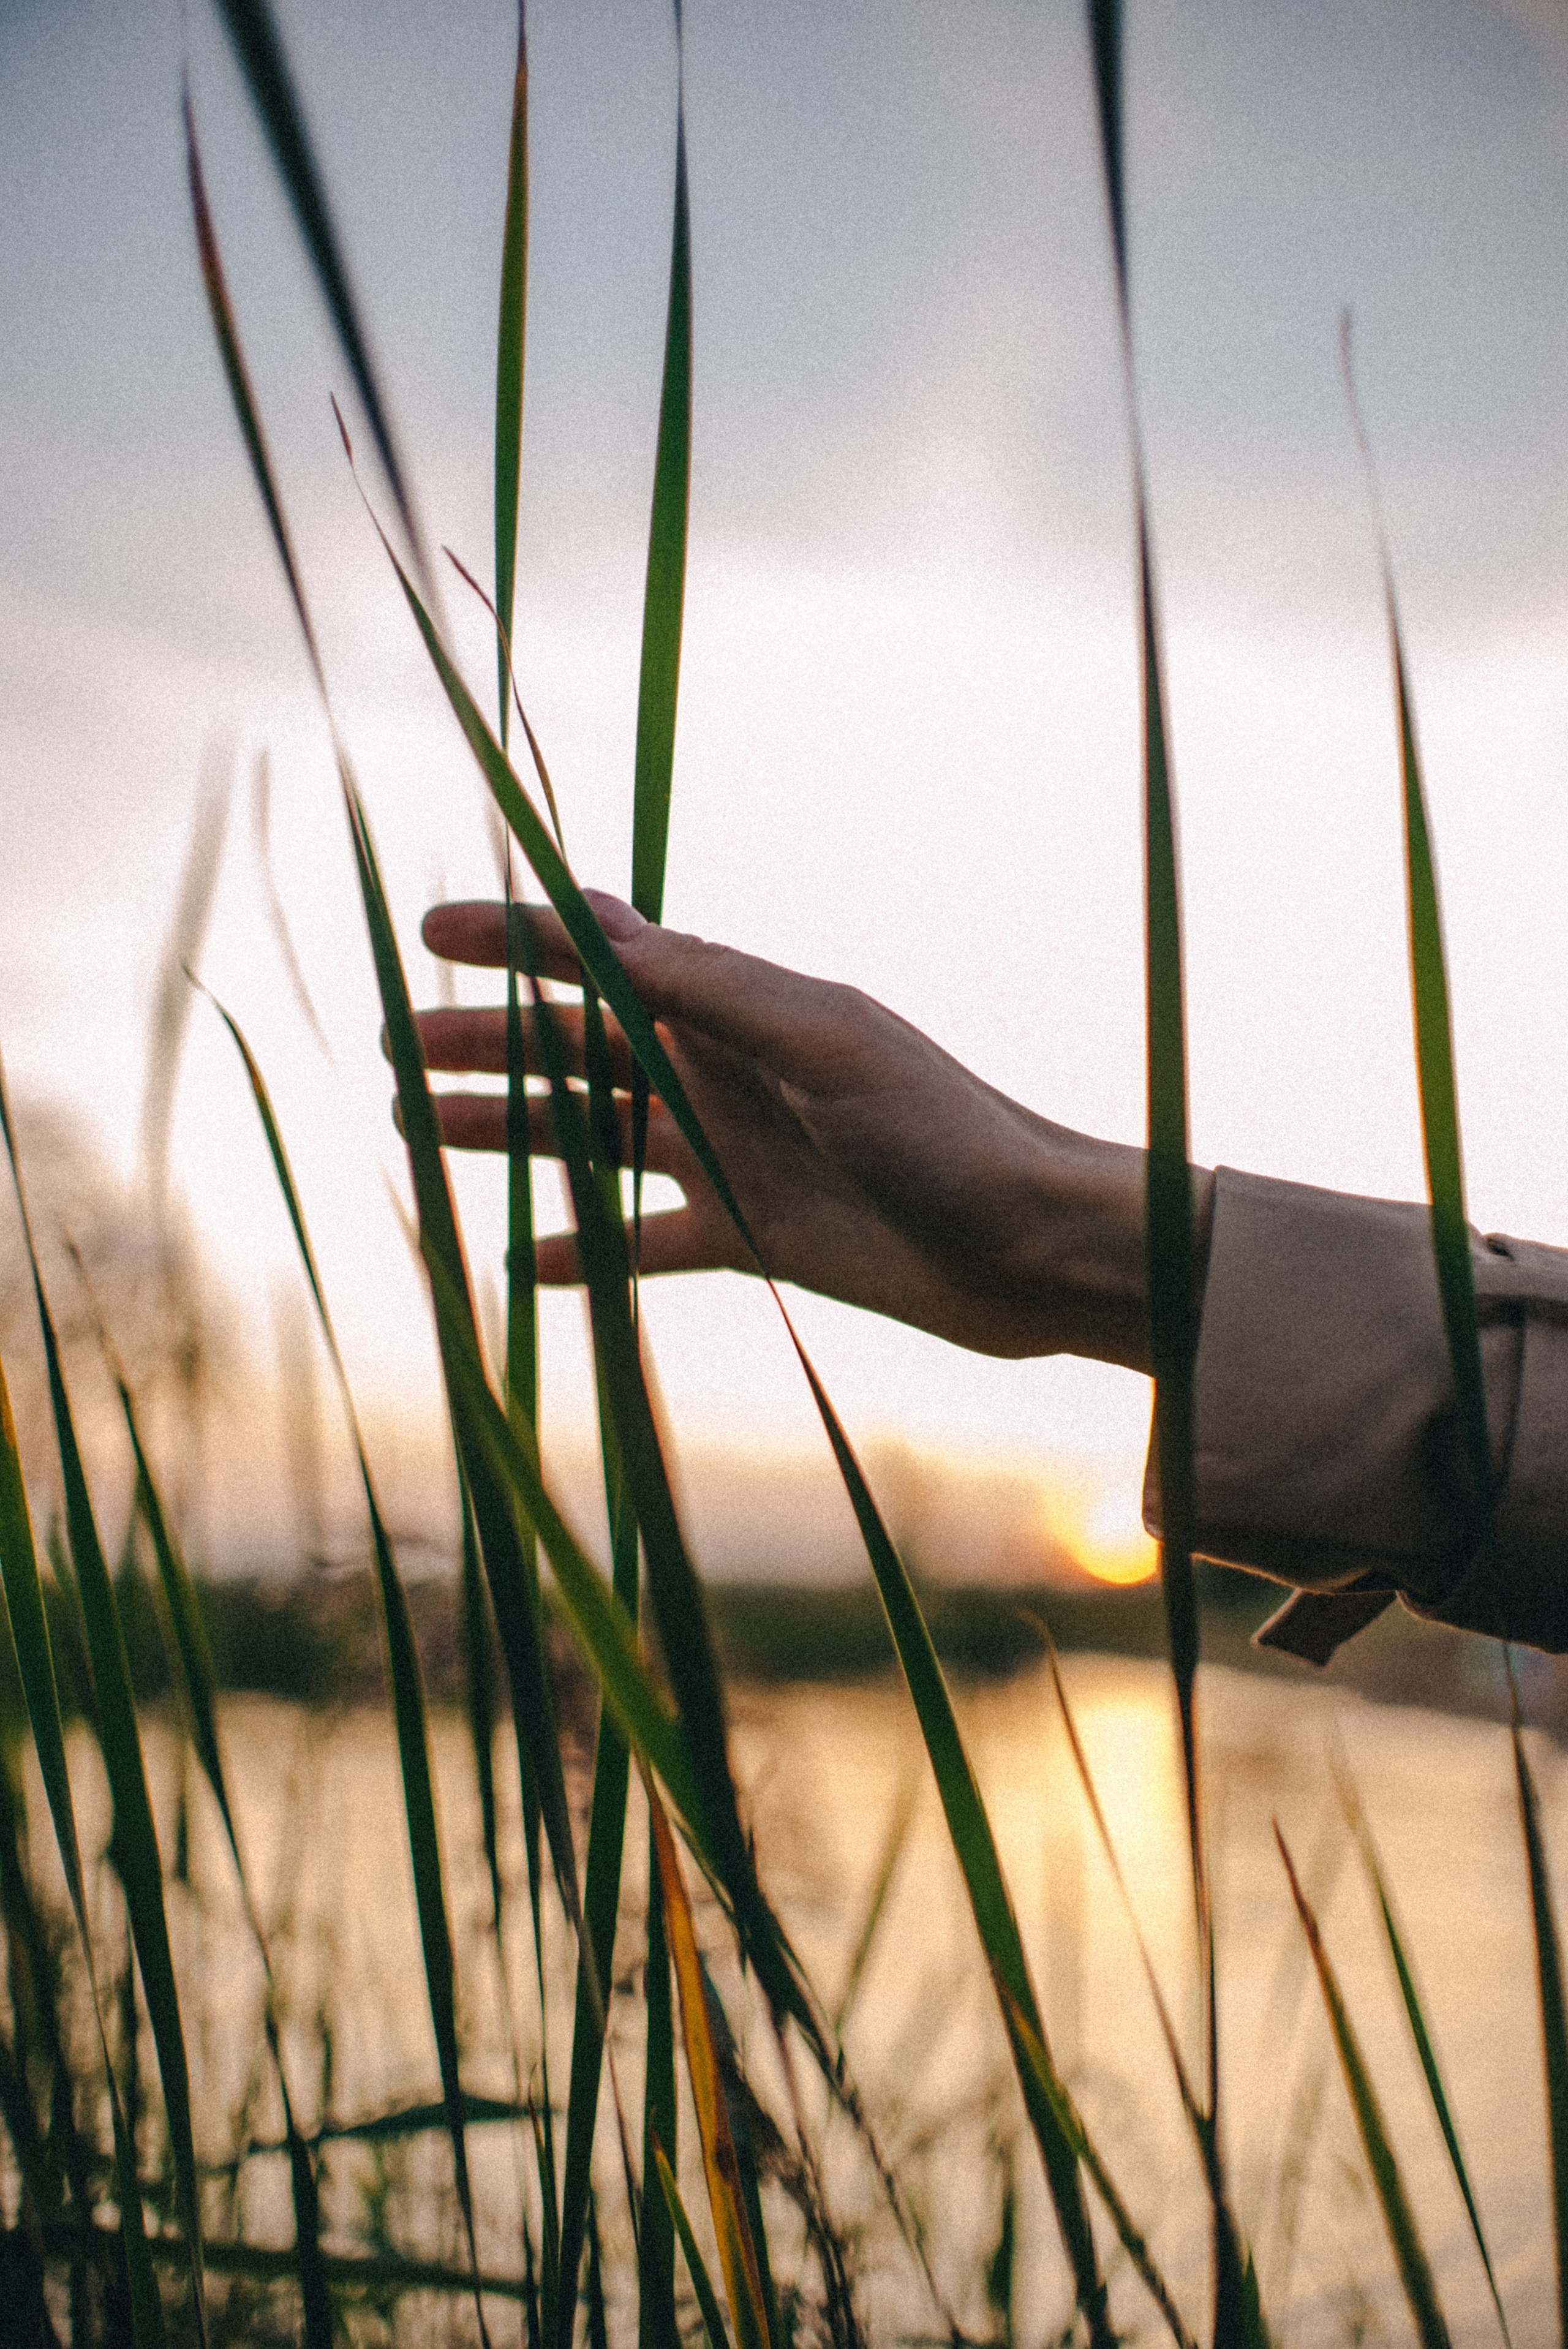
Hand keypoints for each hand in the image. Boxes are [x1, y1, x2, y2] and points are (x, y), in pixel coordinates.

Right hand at [415, 892, 1189, 1371]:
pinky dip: (584, 1250)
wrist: (1031, 1248)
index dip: (521, 941)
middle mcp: (726, 1072)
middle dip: (487, 1044)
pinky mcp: (752, 1236)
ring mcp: (734, 1155)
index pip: (609, 957)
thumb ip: (715, 990)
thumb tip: (604, 932)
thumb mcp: (827, 1043)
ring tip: (416, 1134)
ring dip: (510, 1133)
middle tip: (392, 1052)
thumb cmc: (947, 1129)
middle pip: (579, 1048)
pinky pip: (645, 1241)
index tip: (431, 934)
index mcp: (742, 1008)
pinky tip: (522, 1263)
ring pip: (594, 1138)